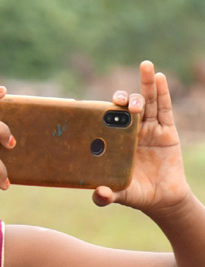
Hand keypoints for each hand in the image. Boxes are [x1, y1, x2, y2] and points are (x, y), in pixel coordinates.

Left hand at [92, 60, 191, 219]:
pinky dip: (163, 92)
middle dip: (125, 99)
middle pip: (128, 108)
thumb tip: (98, 195)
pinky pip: (164, 109)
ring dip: (146, 84)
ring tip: (145, 66)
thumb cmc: (136, 194)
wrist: (162, 200)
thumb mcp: (120, 194)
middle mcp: (132, 132)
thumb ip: (106, 196)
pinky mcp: (167, 131)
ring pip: (148, 102)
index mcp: (117, 142)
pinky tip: (159, 77)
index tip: (97, 105)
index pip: (109, 120)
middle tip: (120, 100)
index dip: (105, 110)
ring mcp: (150, 130)